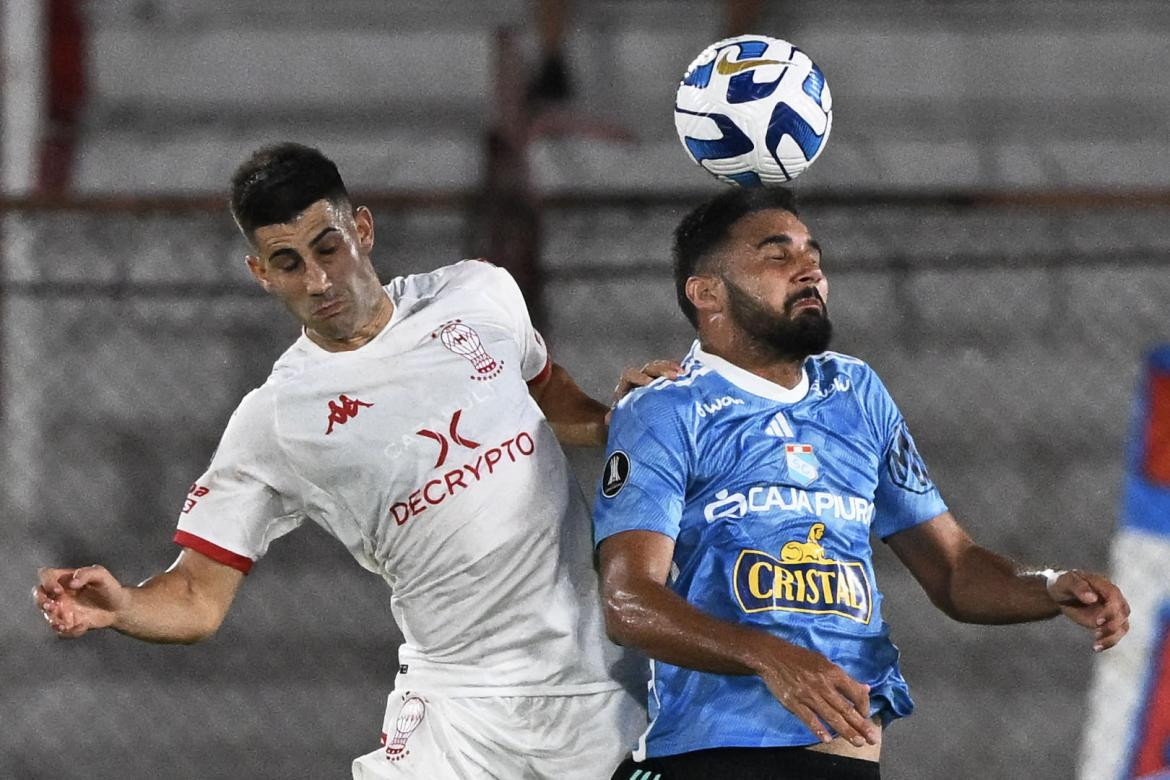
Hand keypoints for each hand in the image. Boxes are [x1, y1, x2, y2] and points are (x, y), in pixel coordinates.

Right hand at [32, 565, 129, 638]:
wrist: (119, 607)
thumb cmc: (109, 587)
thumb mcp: (101, 575)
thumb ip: (87, 574)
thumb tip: (71, 582)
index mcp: (64, 579)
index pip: (45, 576)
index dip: (46, 582)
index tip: (58, 590)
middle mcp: (59, 594)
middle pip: (38, 596)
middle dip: (41, 602)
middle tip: (52, 607)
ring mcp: (62, 609)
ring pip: (47, 616)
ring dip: (53, 621)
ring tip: (65, 624)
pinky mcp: (68, 623)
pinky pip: (61, 630)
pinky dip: (70, 631)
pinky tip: (83, 626)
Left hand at [607, 360, 682, 421]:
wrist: (637, 424)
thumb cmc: (629, 422)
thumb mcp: (622, 419)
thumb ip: (616, 417)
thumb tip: (608, 419)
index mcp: (628, 386)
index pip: (631, 375)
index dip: (639, 377)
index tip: (649, 383)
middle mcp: (641, 380)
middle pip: (650, 368)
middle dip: (662, 370)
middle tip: (673, 376)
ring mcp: (655, 380)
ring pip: (663, 369)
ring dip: (673, 369)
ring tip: (684, 374)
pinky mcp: (666, 383)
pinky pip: (673, 374)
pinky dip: (680, 374)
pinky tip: (689, 376)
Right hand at [752, 636, 878, 746]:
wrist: (772, 656)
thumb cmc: (800, 657)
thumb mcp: (824, 661)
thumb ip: (844, 677)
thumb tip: (865, 688)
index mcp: (832, 672)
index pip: (854, 692)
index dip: (864, 705)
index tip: (867, 715)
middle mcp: (823, 685)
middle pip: (845, 709)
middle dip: (861, 725)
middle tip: (873, 739)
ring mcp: (808, 695)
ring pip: (831, 716)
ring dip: (846, 731)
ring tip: (858, 742)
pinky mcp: (794, 702)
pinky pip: (808, 718)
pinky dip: (818, 729)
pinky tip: (827, 739)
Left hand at [1046, 570, 1129, 651]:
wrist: (1060, 594)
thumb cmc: (1064, 584)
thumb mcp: (1066, 581)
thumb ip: (1079, 587)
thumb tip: (1093, 598)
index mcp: (1105, 586)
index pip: (1115, 599)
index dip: (1110, 611)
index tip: (1098, 621)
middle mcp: (1113, 598)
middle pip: (1122, 614)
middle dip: (1112, 626)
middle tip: (1096, 633)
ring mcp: (1112, 611)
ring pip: (1122, 626)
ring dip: (1112, 638)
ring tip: (1097, 645)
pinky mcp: (1108, 623)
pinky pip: (1115, 634)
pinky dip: (1109, 642)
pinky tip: (1097, 647)